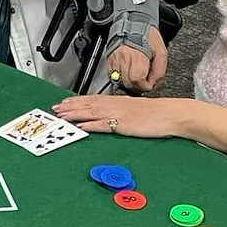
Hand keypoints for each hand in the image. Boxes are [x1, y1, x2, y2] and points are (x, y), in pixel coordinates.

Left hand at [51, 93, 188, 138]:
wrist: (170, 114)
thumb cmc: (156, 113)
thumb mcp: (135, 109)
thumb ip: (121, 110)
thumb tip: (111, 115)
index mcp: (117, 101)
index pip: (92, 99)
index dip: (76, 101)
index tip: (64, 102)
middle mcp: (114, 105)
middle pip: (87, 104)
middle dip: (70, 107)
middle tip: (56, 109)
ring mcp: (117, 114)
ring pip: (91, 112)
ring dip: (75, 115)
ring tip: (61, 116)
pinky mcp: (122, 124)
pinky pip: (103, 125)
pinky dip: (90, 125)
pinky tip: (81, 127)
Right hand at [107, 28, 166, 91]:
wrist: (134, 23)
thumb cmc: (147, 35)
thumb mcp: (161, 52)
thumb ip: (159, 70)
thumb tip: (153, 83)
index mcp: (137, 56)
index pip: (137, 80)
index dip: (144, 86)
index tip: (148, 84)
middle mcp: (124, 58)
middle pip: (127, 83)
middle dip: (137, 86)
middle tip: (143, 81)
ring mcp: (115, 59)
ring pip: (119, 80)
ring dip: (128, 82)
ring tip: (135, 75)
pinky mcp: (109, 59)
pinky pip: (112, 75)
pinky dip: (120, 77)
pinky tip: (127, 71)